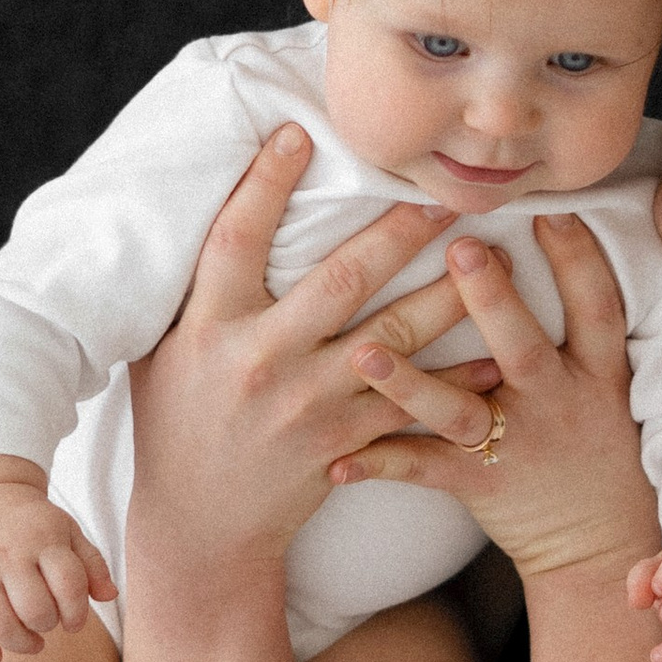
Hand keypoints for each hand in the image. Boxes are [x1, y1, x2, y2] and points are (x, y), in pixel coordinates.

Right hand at [0, 457, 116, 661]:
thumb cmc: (34, 524)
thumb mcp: (69, 532)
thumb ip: (92, 564)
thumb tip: (109, 596)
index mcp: (43, 539)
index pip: (69, 587)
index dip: (77, 614)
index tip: (74, 621)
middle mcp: (8, 554)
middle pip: (35, 610)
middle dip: (48, 625)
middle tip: (47, 621)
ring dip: (21, 644)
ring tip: (31, 642)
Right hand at [120, 128, 498, 624]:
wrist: (199, 527)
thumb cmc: (177, 423)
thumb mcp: (162, 350)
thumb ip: (193, 289)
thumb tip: (198, 208)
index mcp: (210, 328)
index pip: (235, 240)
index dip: (265, 184)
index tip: (298, 133)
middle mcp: (261, 361)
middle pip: (341, 281)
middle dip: (397, 232)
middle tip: (442, 189)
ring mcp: (308, 405)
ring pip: (393, 340)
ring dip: (447, 296)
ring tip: (490, 255)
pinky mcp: (344, 443)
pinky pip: (413, 405)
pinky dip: (458, 380)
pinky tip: (499, 351)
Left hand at [330, 217, 657, 587]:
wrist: (599, 542)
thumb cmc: (597, 443)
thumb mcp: (607, 379)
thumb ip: (576, 317)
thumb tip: (547, 223)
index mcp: (596, 370)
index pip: (595, 306)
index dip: (577, 256)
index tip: (550, 206)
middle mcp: (557, 402)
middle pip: (523, 346)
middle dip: (492, 300)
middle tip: (461, 249)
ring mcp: (515, 444)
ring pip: (460, 411)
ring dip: (410, 383)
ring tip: (365, 352)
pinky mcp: (480, 483)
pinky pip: (423, 471)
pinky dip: (380, 465)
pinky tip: (338, 460)